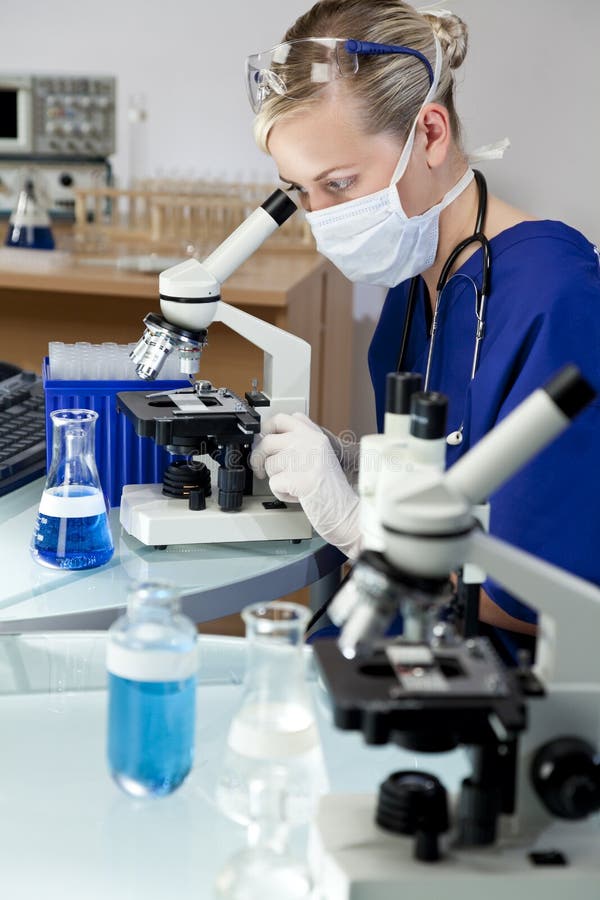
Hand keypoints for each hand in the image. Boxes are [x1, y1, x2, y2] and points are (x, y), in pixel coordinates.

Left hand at [250, 412, 361, 558]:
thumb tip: (267, 440)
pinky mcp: (300, 479)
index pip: (281, 419)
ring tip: (296, 485)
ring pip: (269, 465)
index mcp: (315, 435)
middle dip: (259, 458)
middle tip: (261, 469)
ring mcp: (306, 459)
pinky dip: (282, 494)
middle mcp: (310, 443)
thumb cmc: (331, 489)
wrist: (347, 511)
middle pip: (267, 441)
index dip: (266, 430)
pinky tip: (298, 495)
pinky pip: (274, 484)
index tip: (263, 441)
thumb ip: (299, 443)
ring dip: (277, 479)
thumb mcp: (320, 456)